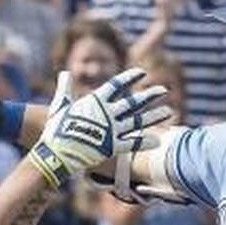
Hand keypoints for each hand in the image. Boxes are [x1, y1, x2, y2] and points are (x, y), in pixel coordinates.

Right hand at [27, 68, 170, 185]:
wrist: (56, 152)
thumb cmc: (56, 129)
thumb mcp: (60, 105)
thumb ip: (65, 88)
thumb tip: (64, 73)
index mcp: (95, 101)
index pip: (117, 84)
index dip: (130, 77)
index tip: (142, 72)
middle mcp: (107, 113)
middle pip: (134, 102)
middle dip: (150, 95)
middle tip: (163, 90)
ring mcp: (111, 130)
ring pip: (138, 121)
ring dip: (155, 116)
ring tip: (169, 112)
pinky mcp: (112, 147)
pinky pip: (133, 143)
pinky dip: (146, 142)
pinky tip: (159, 140)